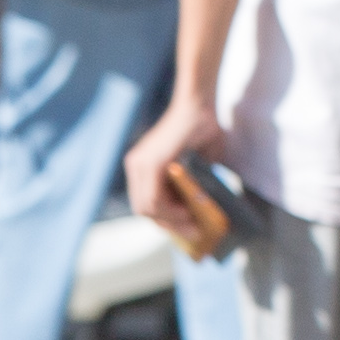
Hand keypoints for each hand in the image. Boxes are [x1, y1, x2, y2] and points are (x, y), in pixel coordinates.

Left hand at [124, 95, 219, 233]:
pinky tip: (189, 214)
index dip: (162, 219)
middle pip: (143, 209)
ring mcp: (140, 164)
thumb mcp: (198, 162)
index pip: (144, 202)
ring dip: (171, 222)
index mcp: (142, 166)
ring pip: (147, 208)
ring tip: (194, 227)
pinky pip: (154, 199)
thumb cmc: (202, 128)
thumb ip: (194, 182)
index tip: (182, 230)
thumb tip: (203, 207)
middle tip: (192, 235)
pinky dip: (170, 212)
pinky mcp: (151, 163)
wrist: (199, 104)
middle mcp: (136, 166)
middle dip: (168, 226)